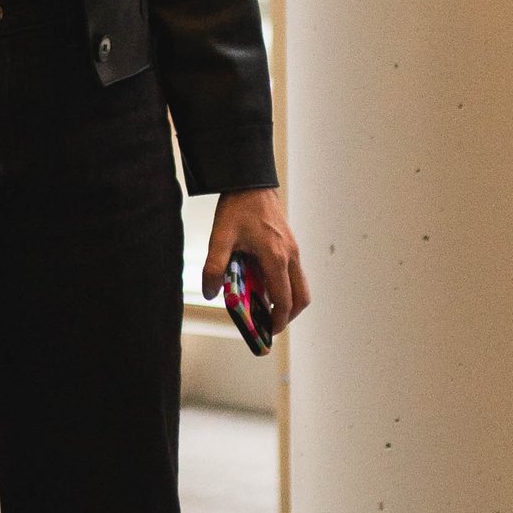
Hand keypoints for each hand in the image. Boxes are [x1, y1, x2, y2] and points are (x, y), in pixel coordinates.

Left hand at [202, 186, 307, 334]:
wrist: (250, 180)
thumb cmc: (237, 207)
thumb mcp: (220, 237)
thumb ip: (214, 267)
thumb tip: (211, 293)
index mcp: (275, 257)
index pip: (284, 299)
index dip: (277, 320)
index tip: (266, 332)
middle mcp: (290, 255)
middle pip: (301, 298)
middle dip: (287, 316)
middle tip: (269, 325)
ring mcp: (293, 249)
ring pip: (300, 286)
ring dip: (287, 301)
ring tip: (264, 307)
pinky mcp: (290, 244)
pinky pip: (294, 273)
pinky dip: (284, 285)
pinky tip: (261, 283)